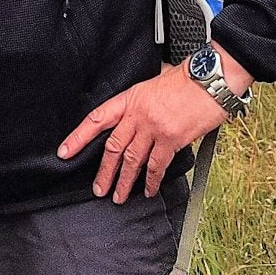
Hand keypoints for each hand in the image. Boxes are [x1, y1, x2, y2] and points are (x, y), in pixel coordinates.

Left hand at [57, 49, 247, 202]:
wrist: (210, 78)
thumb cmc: (187, 78)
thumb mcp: (154, 83)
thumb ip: (141, 103)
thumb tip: (136, 121)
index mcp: (130, 99)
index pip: (97, 120)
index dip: (78, 137)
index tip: (65, 152)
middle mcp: (138, 115)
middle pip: (114, 147)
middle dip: (105, 171)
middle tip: (98, 189)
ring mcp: (154, 128)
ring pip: (133, 160)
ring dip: (125, 181)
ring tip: (119, 196)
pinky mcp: (172, 139)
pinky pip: (156, 166)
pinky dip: (151, 181)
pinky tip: (148, 190)